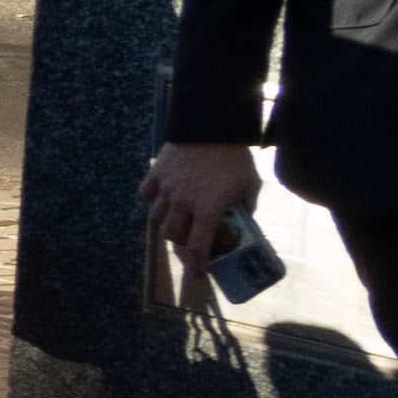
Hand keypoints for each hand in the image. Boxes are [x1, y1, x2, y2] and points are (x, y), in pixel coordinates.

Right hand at [150, 138, 262, 272]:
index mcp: (207, 209)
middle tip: (188, 242)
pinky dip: (152, 199)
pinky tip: (162, 197)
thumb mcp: (251, 183)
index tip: (199, 272)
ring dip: (166, 222)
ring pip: (157, 217)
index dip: (197, 263)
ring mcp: (166, 189)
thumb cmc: (233, 156)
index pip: (198, 246)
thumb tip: (244, 217)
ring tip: (176, 219)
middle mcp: (183, 203)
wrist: (210, 125)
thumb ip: (246, 205)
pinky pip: (147, 194)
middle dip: (180, 243)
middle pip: (172, 235)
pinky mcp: (156, 174)